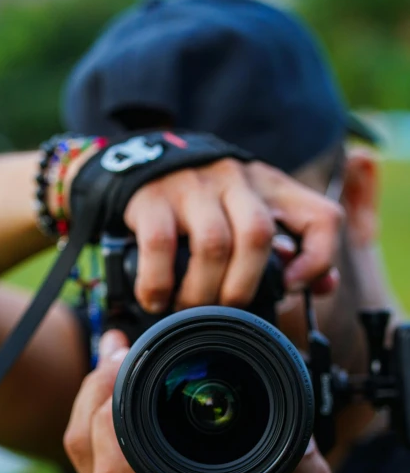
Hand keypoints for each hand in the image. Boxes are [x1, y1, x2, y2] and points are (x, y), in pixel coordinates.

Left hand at [64, 331, 331, 472]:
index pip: (116, 464)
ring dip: (88, 400)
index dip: (108, 406)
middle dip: (96, 387)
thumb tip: (304, 440)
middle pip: (85, 445)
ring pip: (76, 449)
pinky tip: (108, 396)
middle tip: (120, 348)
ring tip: (112, 360)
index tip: (126, 361)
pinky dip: (89, 423)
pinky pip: (80, 462)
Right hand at [123, 159, 342, 312]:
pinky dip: (159, 282)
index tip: (290, 286)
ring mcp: (194, 187)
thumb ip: (294, 248)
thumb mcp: (257, 211)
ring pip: (213, 243)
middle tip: (226, 312)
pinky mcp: (154, 197)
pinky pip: (160, 244)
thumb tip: (323, 286)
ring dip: (202, 292)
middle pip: (257, 235)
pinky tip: (156, 299)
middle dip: (244, 286)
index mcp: (274, 189)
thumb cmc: (212, 202)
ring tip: (189, 310)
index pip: (322, 217)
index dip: (317, 260)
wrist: (149, 160)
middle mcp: (238, 182)